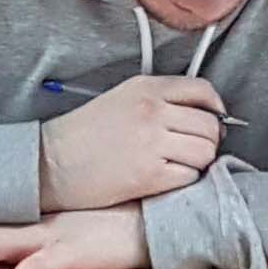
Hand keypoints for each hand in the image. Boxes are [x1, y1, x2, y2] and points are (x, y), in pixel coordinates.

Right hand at [38, 74, 227, 210]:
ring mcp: (152, 143)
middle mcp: (153, 111)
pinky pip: (190, 176)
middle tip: (194, 150)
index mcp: (146, 88)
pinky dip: (184, 180)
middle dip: (209, 140)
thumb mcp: (121, 98)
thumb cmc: (83, 134)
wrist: (51, 162)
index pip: (203, 91)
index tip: (213, 121)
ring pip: (205, 152)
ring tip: (178, 165)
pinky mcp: (150, 175)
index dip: (215, 109)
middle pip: (209, 125)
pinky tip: (166, 178)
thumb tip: (203, 115)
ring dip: (198, 162)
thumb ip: (159, 99)